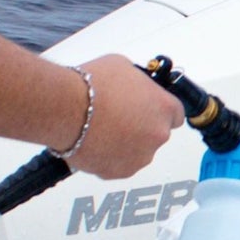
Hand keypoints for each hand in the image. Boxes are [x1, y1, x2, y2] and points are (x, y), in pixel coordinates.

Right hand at [62, 54, 183, 180]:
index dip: (159, 110)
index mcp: (164, 108)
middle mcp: (157, 135)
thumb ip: (138, 83)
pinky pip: (120, 164)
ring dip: (126, 143)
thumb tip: (135, 87)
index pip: (176, 114)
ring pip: (139, 151)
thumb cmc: (89, 85)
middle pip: (156, 133)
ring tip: (101, 128)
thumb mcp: (122, 67)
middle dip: (141, 126)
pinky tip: (94, 141)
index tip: (150, 109)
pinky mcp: (120, 172)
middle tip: (117, 115)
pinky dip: (110, 156)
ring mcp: (140, 157)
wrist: (63, 107)